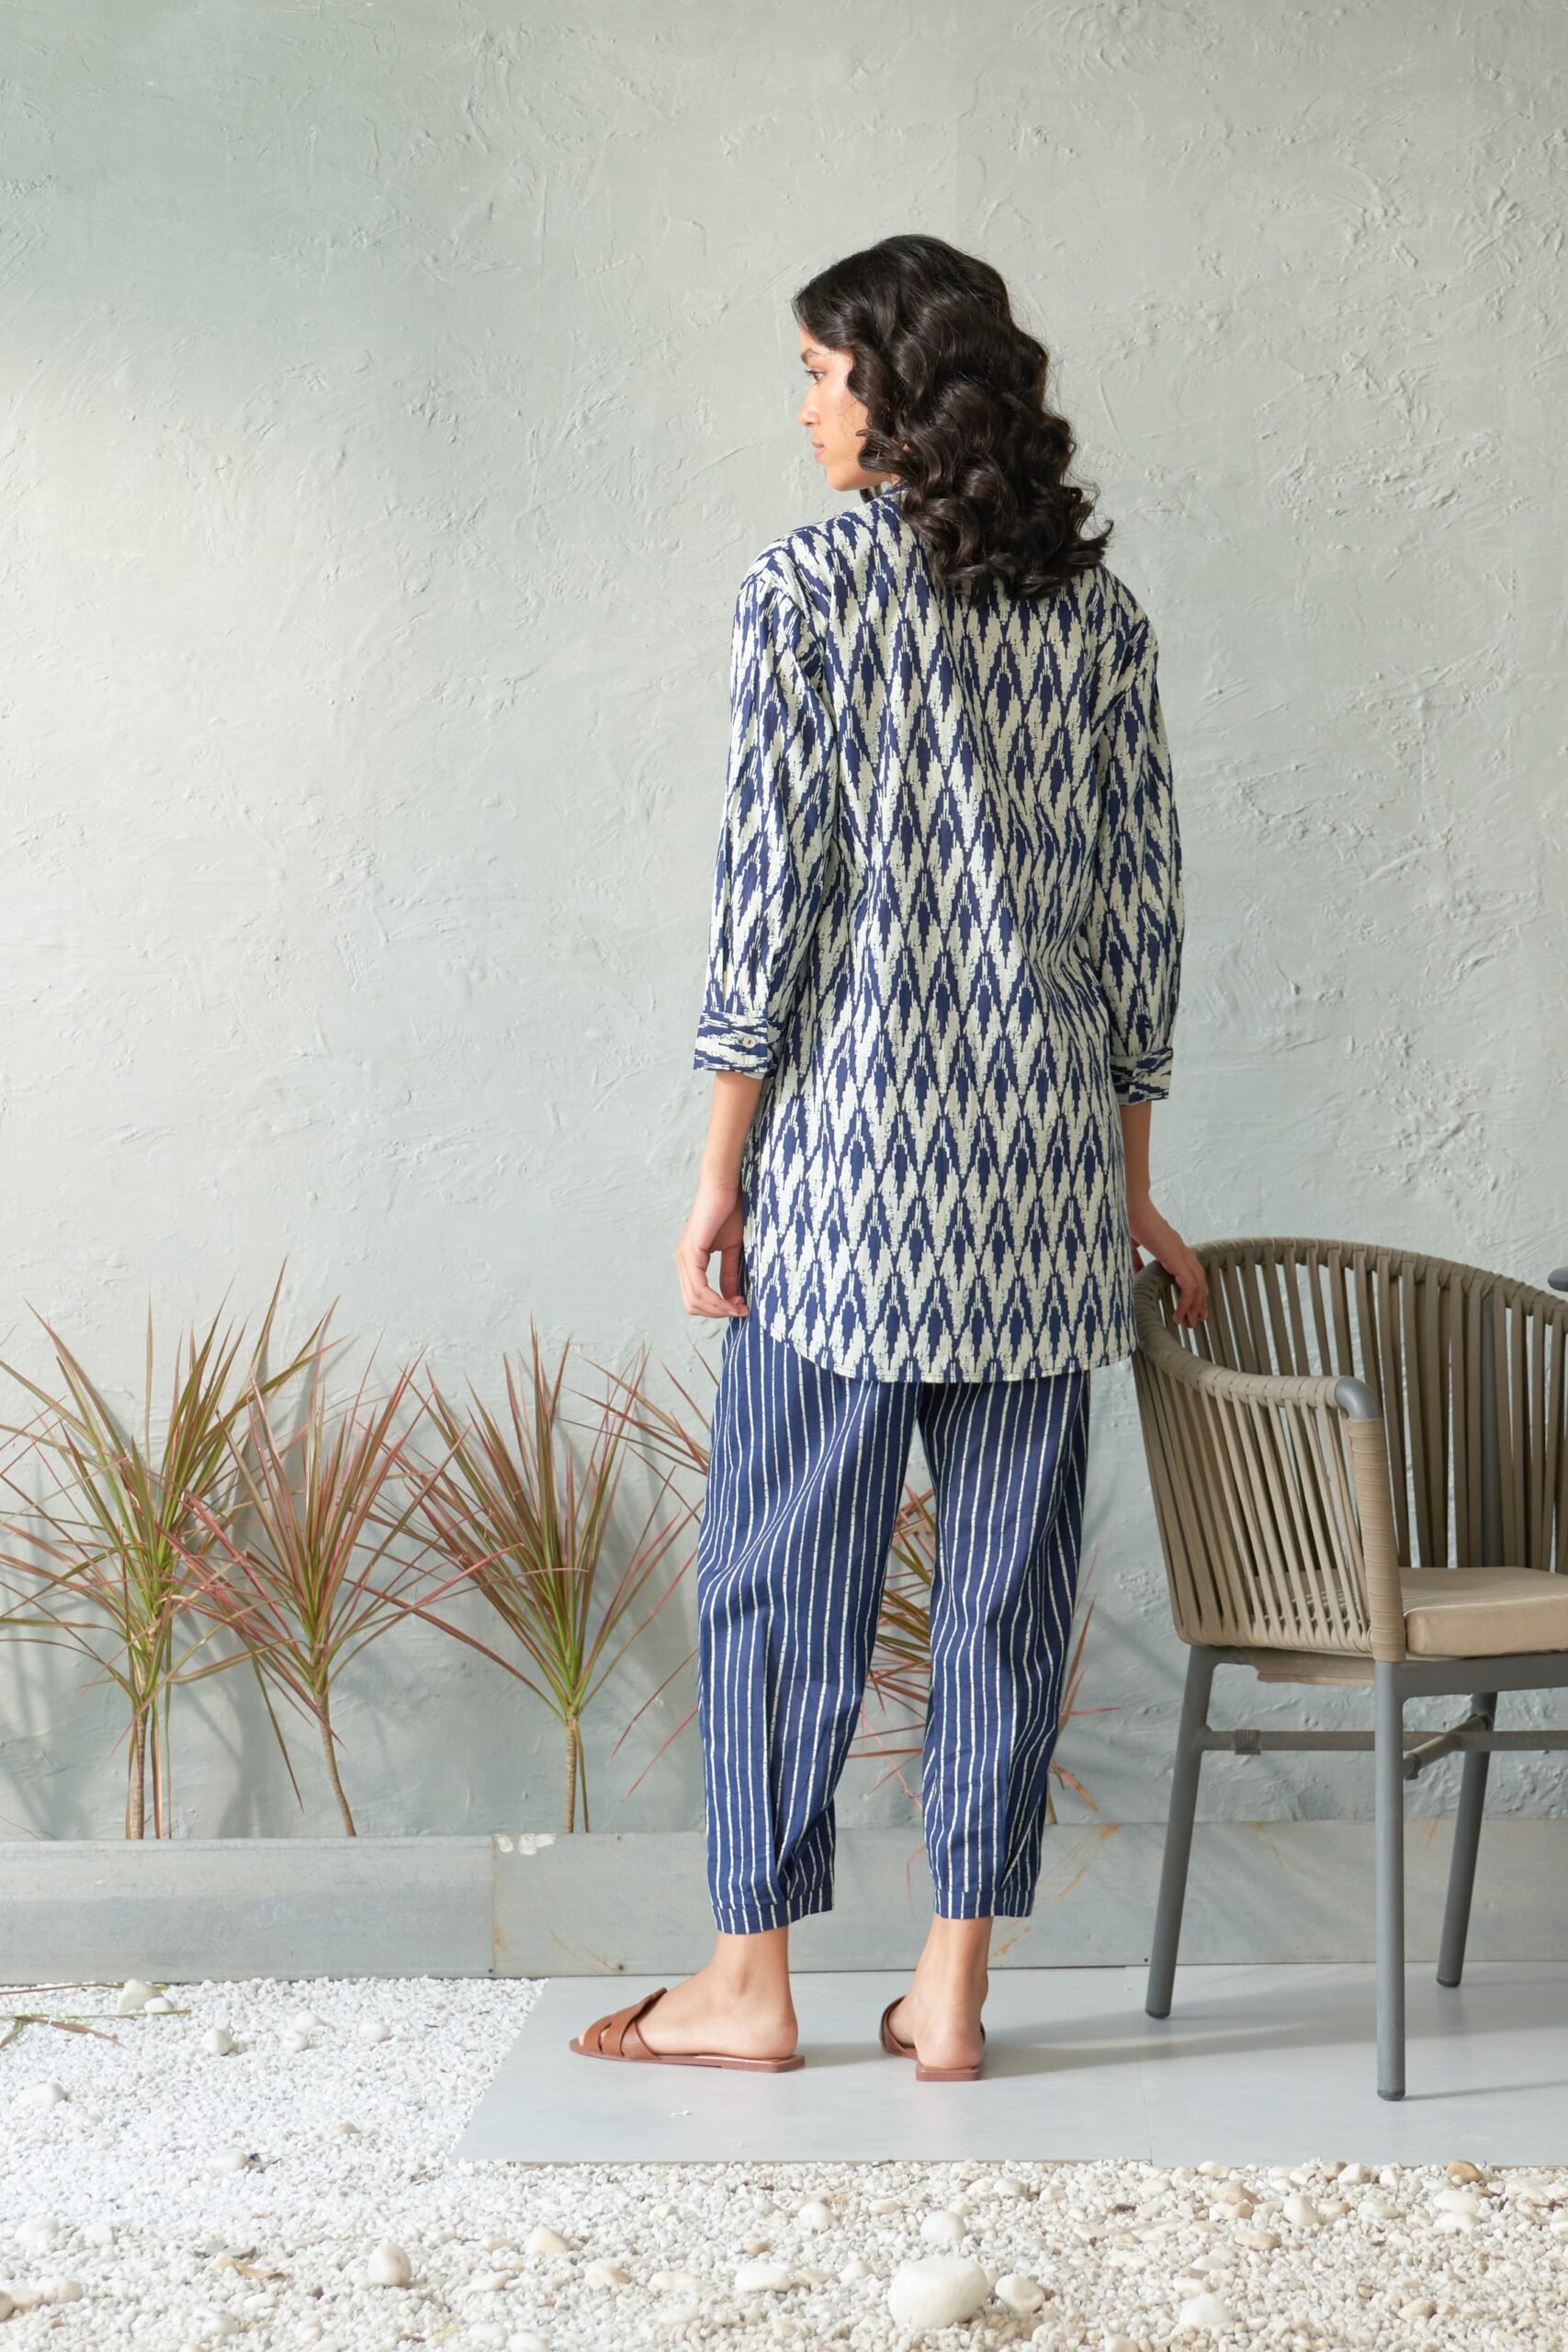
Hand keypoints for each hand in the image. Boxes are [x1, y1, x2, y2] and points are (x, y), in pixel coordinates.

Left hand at [674, 1174, 750, 1318]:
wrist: (726, 1187)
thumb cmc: (730, 1211)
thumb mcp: (732, 1250)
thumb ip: (729, 1274)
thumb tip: (733, 1300)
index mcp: (689, 1261)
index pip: (696, 1298)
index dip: (717, 1309)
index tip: (741, 1309)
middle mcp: (681, 1261)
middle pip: (693, 1304)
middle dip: (718, 1313)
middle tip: (741, 1310)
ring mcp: (683, 1257)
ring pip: (695, 1299)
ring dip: (719, 1309)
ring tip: (740, 1307)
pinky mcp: (690, 1251)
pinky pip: (699, 1287)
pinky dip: (716, 1299)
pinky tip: (733, 1300)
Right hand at [1128, 1191, 1207, 1327]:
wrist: (1130, 1204)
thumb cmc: (1128, 1219)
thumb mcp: (1132, 1245)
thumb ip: (1136, 1260)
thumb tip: (1137, 1275)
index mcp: (1173, 1246)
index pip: (1191, 1271)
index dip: (1193, 1289)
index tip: (1190, 1306)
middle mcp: (1182, 1250)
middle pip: (1200, 1280)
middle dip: (1200, 1302)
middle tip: (1197, 1319)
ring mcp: (1181, 1253)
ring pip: (1198, 1285)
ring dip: (1196, 1305)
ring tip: (1191, 1322)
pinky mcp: (1176, 1257)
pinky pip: (1189, 1285)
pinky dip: (1186, 1301)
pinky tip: (1179, 1314)